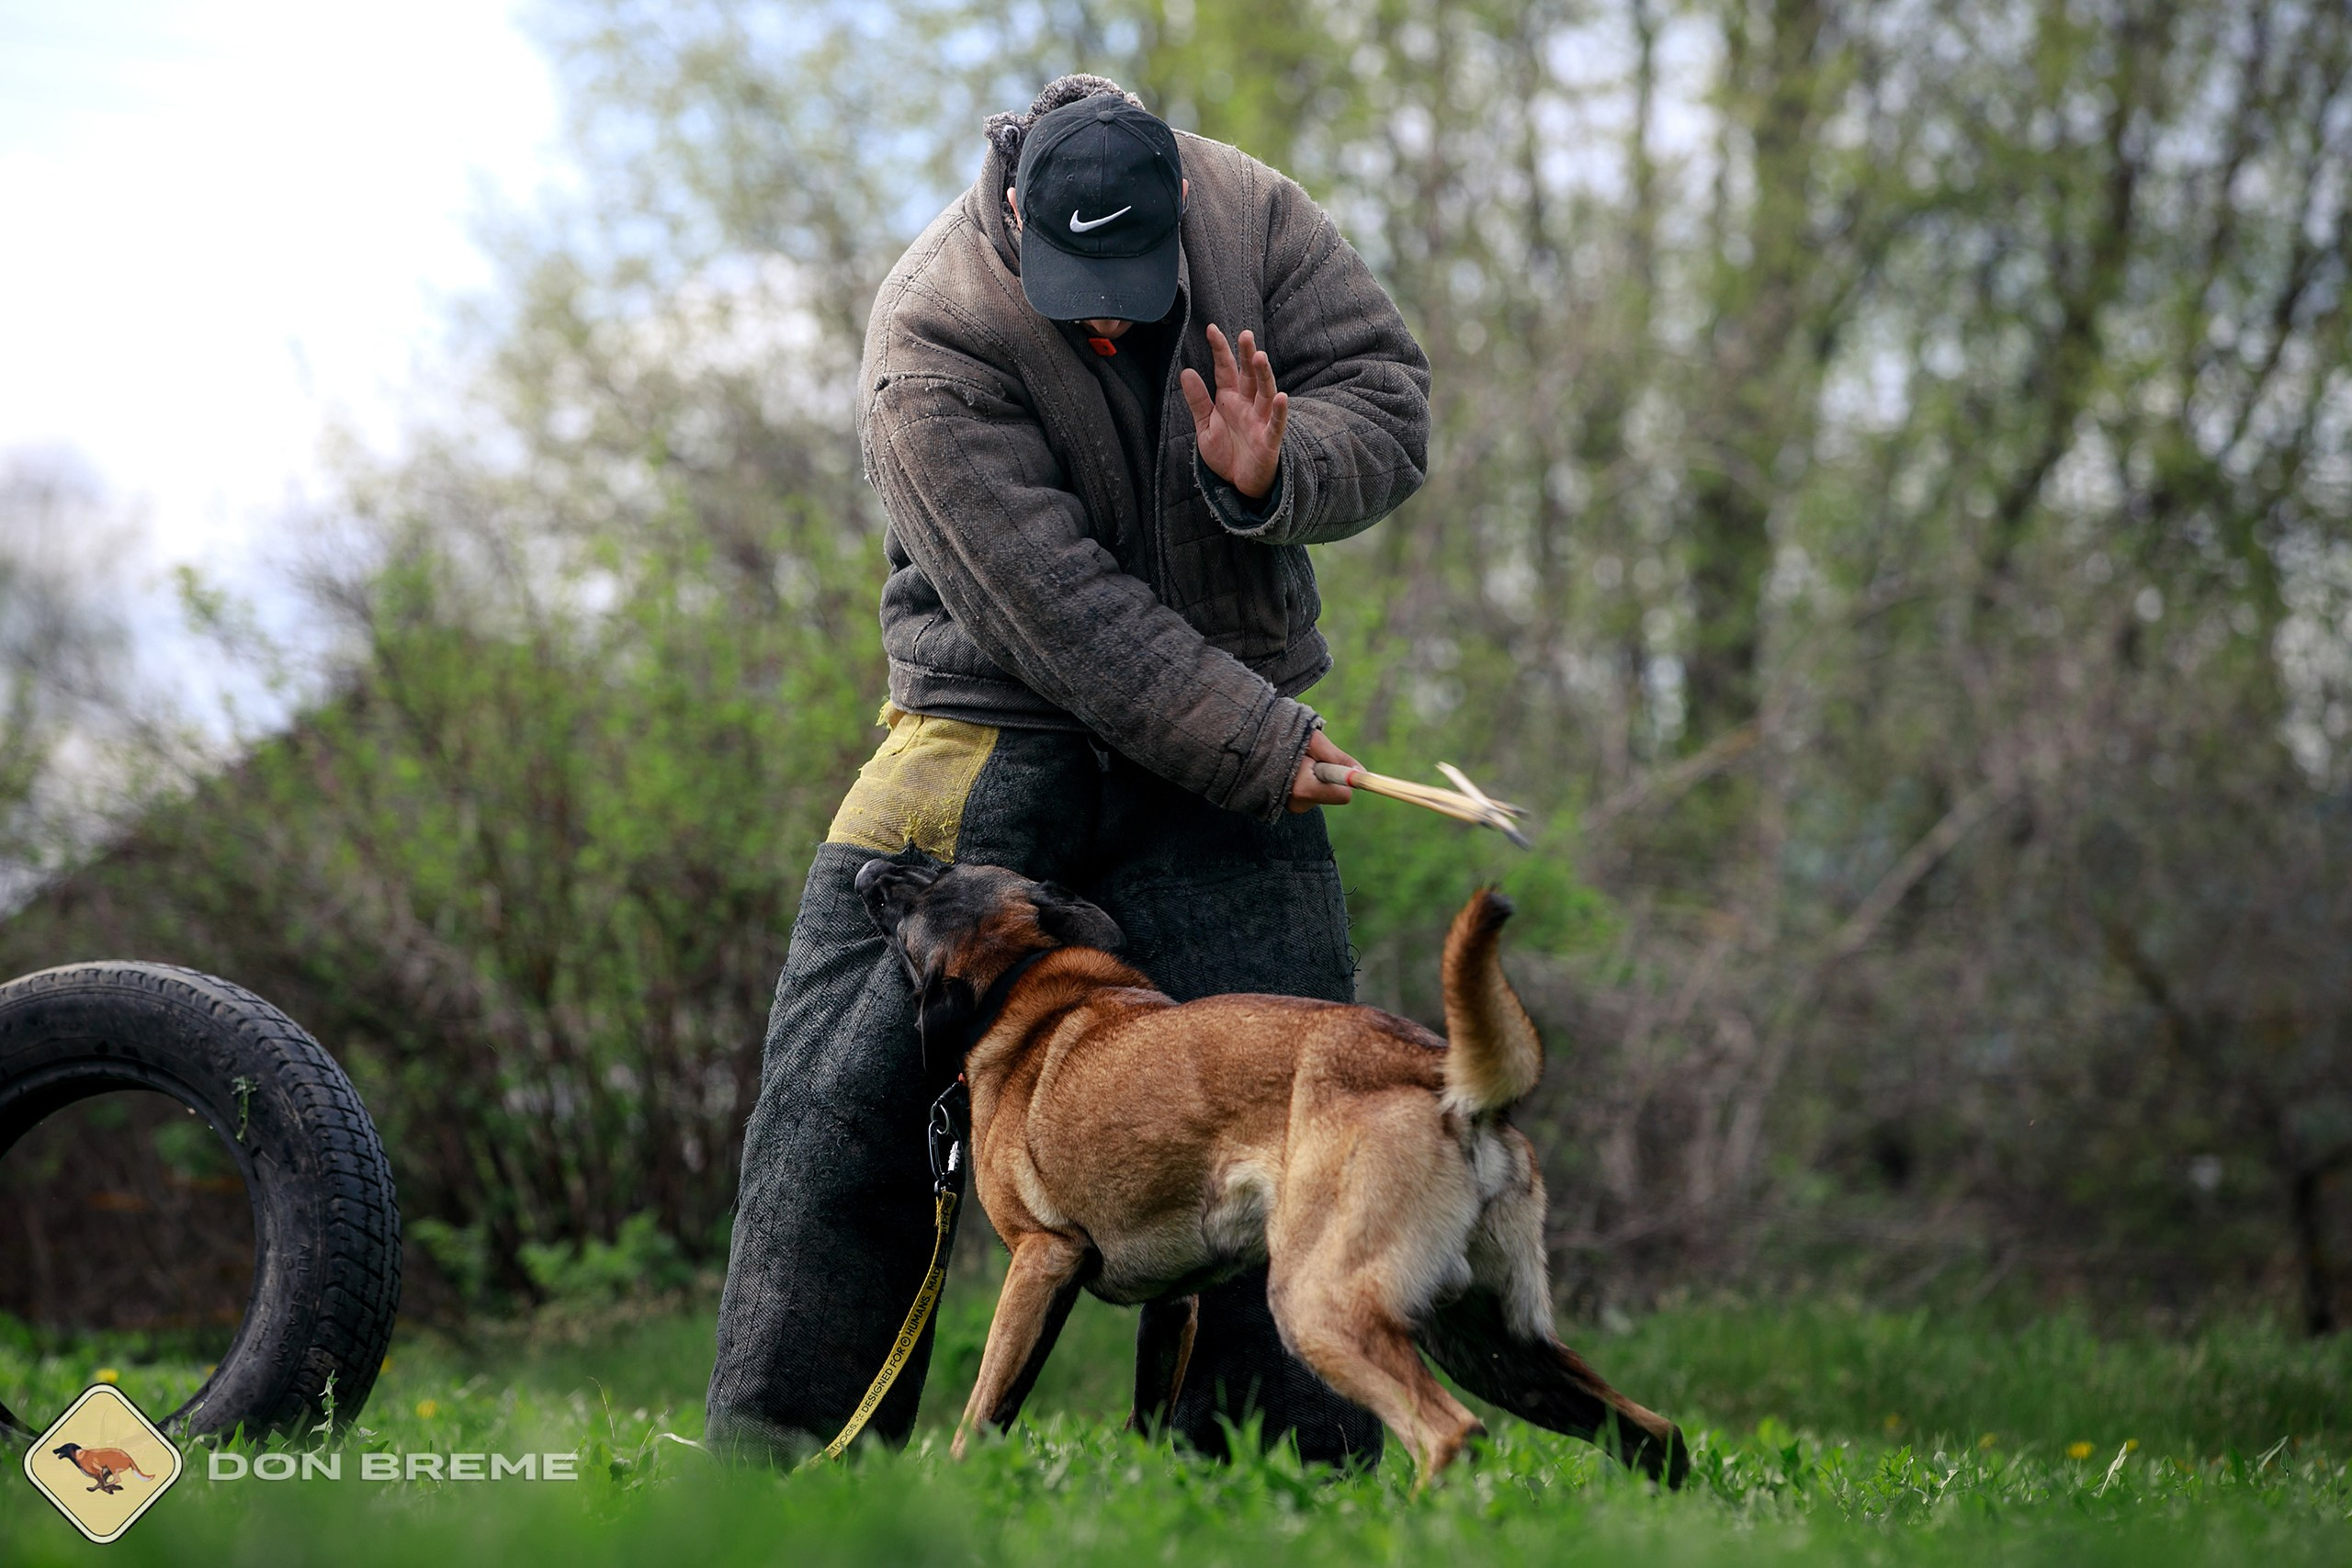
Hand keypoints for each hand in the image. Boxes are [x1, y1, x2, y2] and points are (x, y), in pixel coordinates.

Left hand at [1181, 324, 1287, 500]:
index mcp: (1230, 399)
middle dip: (1247, 355)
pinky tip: (1281, 397)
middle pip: (1249, 375)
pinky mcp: (1269, 440)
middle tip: (1245, 334)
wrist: (1237, 484)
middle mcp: (1247, 405)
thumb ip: (1198, 401)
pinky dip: (1279, 411)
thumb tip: (1186, 372)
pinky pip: (1276, 424)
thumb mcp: (1205, 426)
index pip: (1225, 369)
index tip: (1211, 329)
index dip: (1220, 349)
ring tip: (1259, 357)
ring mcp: (1260, 420)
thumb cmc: (1226, 453)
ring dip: (1263, 376)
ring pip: (1266, 393)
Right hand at [1288, 728, 1358, 813]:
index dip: (1348, 779)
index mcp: (1304, 789)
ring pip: (1322, 793)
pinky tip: (1290, 769)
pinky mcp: (1288, 806)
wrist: (1248, 746)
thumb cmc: (1281, 738)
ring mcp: (1291, 807)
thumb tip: (1361, 772)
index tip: (1353, 769)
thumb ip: (1338, 758)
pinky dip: (1307, 781)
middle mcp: (1297, 804)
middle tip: (1309, 757)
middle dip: (1329, 776)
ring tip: (1295, 761)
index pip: (1343, 795)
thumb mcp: (1313, 741)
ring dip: (1316, 777)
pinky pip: (1311, 794)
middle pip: (1333, 794)